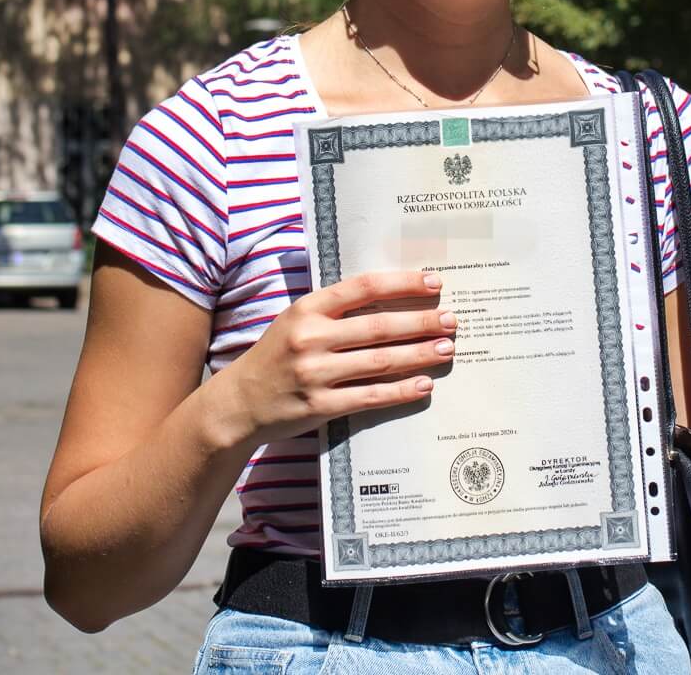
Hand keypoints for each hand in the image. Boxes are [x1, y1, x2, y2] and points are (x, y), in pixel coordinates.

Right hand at [210, 270, 454, 445]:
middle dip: (421, 322)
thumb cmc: (276, 355)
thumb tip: (393, 299)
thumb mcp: (296, 320)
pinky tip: (424, 384)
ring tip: (446, 349)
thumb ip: (336, 309)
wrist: (239, 403)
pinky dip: (401, 390)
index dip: (403, 283)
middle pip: (379, 326)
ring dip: (419, 354)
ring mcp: (315, 374)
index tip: (434, 283)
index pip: (364, 288)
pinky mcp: (320, 406)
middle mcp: (311, 338)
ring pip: (380, 361)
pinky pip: (371, 396)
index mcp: (307, 308)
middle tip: (451, 320)